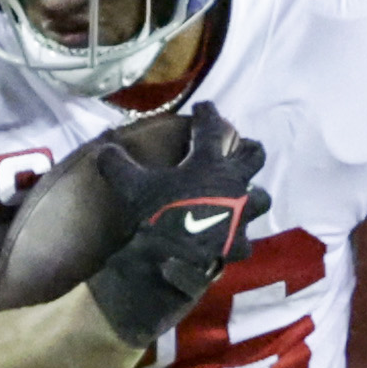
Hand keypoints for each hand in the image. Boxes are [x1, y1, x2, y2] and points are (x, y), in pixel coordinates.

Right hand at [84, 106, 266, 343]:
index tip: (203, 107)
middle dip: (249, 150)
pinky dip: (238, 237)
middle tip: (240, 149)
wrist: (169, 260)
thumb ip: (116, 163)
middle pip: (254, 156)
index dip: (208, 114)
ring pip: (261, 197)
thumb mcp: (129, 185)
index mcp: (208, 163)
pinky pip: (246, 237)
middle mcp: (233, 184)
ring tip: (243, 198)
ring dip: (253, 196)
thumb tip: (104, 149)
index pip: (212, 129)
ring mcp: (241, 215)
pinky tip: (230, 240)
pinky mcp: (239, 243)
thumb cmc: (154, 214)